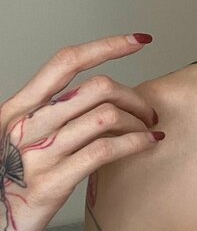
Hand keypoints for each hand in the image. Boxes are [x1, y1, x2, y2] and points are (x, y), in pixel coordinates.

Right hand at [0, 34, 161, 230]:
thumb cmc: (9, 191)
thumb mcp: (21, 145)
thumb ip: (51, 119)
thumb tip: (99, 98)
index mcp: (15, 110)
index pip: (65, 62)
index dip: (107, 46)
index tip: (140, 40)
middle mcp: (23, 127)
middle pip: (95, 88)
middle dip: (133, 95)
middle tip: (148, 113)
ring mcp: (36, 156)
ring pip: (105, 116)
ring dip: (138, 121)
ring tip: (148, 131)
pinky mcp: (50, 185)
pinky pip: (104, 151)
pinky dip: (134, 143)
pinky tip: (147, 145)